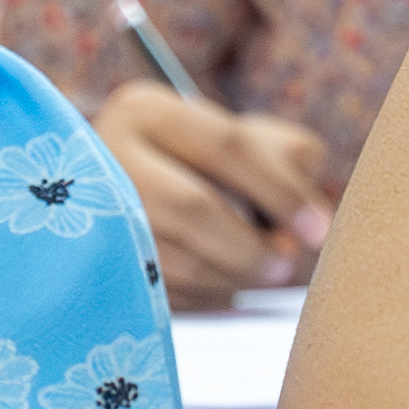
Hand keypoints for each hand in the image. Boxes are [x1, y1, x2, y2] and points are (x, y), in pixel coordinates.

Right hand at [98, 77, 335, 305]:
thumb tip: (300, 229)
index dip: (281, 191)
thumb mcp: (255, 142)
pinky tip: (225, 287)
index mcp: (148, 110)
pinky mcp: (95, 263)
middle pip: (191, 206)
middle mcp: (105, 154)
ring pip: (174, 257)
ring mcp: (91, 213)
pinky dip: (205, 298)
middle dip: (250, 245)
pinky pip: (160, 293)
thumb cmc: (216, 165)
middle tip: (286, 266)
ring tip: (260, 277)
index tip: (318, 230)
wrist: (139, 193)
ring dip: (231, 278)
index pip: (226, 146)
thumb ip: (292, 164)